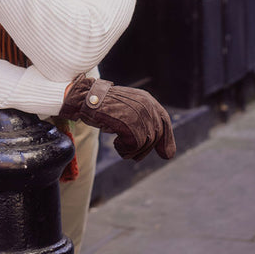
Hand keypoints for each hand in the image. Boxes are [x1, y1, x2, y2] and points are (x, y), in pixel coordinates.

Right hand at [60, 75, 175, 161]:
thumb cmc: (103, 107)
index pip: (164, 121)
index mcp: (146, 99)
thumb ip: (145, 124)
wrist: (85, 98)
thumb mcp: (127, 111)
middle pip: (156, 135)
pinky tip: (115, 143)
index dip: (166, 139)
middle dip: (145, 149)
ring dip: (132, 150)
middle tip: (131, 153)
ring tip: (119, 145)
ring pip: (145, 143)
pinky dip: (124, 150)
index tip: (165, 155)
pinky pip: (133, 146)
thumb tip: (169, 154)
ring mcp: (138, 113)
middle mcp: (146, 104)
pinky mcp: (129, 123)